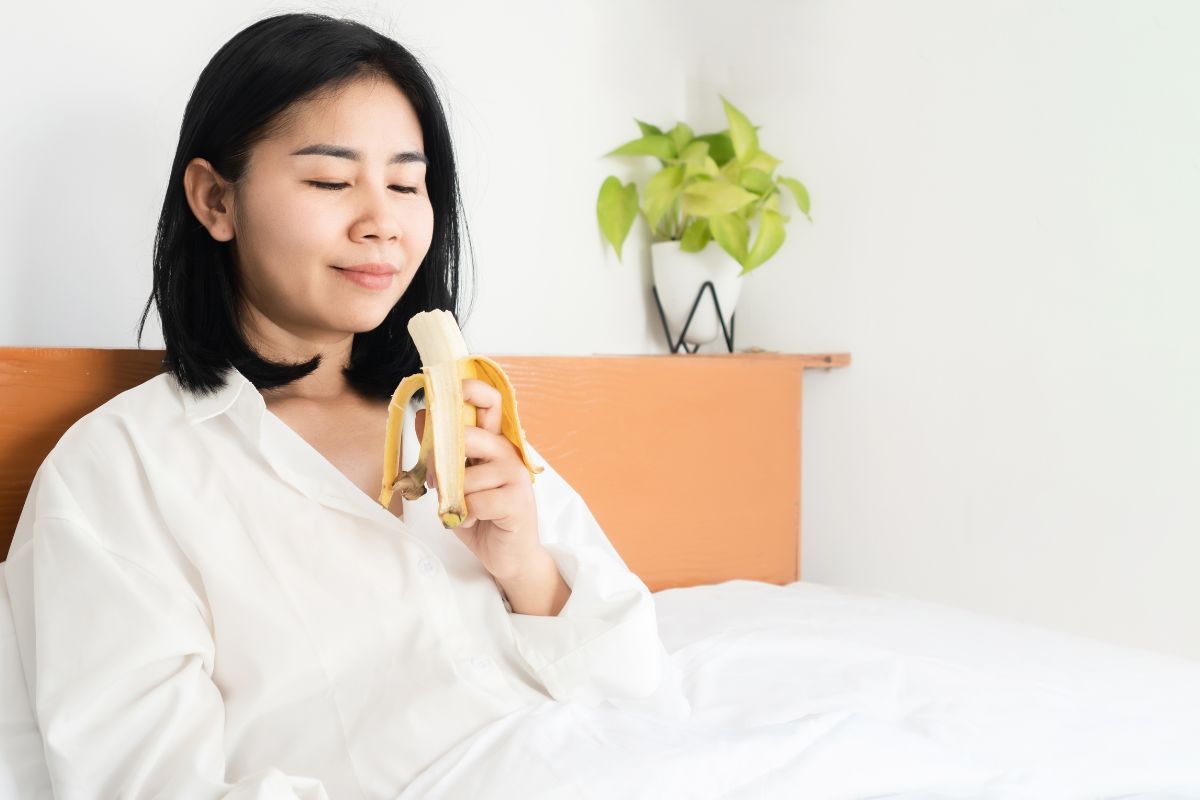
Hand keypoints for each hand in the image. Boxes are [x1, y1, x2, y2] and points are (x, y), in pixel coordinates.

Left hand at [415, 378, 544, 582]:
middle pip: (468, 436)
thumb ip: (443, 453)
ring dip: (455, 498)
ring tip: (465, 509)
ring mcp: (515, 475)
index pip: (489, 402)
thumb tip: (421, 418)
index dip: (470, 389)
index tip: (447, 387)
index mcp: (494, 442)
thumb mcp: (455, 480)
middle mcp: (508, 452)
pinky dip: (467, 516)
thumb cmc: (482, 515)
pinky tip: (478, 521)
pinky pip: (475, 502)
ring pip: (465, 477)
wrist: (509, 556)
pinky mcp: (517, 501)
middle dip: (440, 460)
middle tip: (436, 480)